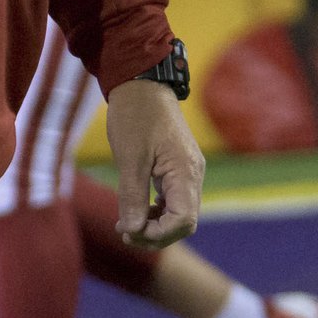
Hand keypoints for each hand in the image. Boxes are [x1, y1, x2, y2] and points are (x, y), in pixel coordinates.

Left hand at [106, 77, 203, 247]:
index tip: (130, 231)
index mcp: (185, 172)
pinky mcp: (179, 166)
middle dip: (156, 233)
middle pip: (184, 222)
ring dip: (155, 223)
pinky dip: (157, 209)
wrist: (142, 84)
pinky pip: (174, 198)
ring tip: (127, 223)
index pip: (184, 221)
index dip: (159, 233)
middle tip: (124, 232)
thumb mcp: (129, 158)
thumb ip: (133, 196)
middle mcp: (193, 175)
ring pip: (179, 212)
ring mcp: (188, 171)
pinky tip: (138, 208)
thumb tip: (133, 230)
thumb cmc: (135, 116)